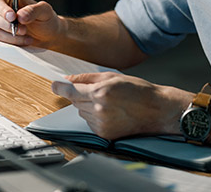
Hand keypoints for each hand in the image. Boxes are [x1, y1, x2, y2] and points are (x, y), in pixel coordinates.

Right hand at [0, 0, 65, 46]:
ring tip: (27, 36)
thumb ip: (33, 10)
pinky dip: (13, 44)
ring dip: (12, 37)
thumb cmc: (45, 20)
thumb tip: (20, 15)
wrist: (48, 36)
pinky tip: (25, 41)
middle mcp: (0, 12)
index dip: (3, 10)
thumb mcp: (45, 11)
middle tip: (24, 30)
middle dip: (8, 26)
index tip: (13, 17)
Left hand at [50, 72, 188, 139]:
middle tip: (98, 91)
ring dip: (88, 106)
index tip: (54, 85)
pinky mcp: (104, 133)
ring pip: (81, 112)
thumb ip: (87, 78)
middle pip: (75, 101)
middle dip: (80, 95)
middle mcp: (99, 109)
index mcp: (100, 92)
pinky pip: (90, 122)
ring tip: (109, 102)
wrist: (157, 110)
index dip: (59, 88)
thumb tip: (68, 79)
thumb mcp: (113, 76)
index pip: (70, 91)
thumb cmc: (138, 91)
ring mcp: (101, 123)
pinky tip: (111, 112)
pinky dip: (95, 116)